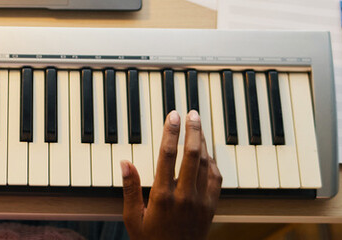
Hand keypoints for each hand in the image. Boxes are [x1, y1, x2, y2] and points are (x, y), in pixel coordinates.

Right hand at [121, 110, 222, 239]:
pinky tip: (207, 153)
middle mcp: (184, 197)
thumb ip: (130, 188)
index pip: (168, 156)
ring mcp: (201, 202)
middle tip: (191, 113)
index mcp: (162, 197)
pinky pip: (216, 179)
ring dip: (203, 142)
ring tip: (198, 127)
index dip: (170, 132)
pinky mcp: (211, 207)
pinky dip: (213, 162)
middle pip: (192, 154)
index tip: (171, 116)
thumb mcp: (132, 218)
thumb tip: (125, 163)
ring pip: (206, 164)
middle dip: (192, 130)